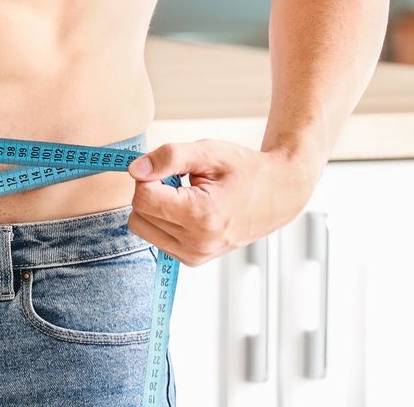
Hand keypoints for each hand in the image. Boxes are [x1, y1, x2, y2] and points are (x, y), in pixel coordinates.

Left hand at [124, 140, 320, 266]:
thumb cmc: (245, 170)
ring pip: (142, 227)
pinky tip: (189, 208)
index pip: (142, 197)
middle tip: (180, 179)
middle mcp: (196, 244)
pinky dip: (163, 220)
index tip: (171, 167)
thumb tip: (134, 170)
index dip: (149, 174)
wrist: (278, 195)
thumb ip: (168, 157)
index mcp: (201, 217)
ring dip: (155, 207)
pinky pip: (156, 237)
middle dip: (150, 190)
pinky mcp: (193, 260)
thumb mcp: (208, 152)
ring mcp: (195, 256)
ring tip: (186, 194)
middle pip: (138, 213)